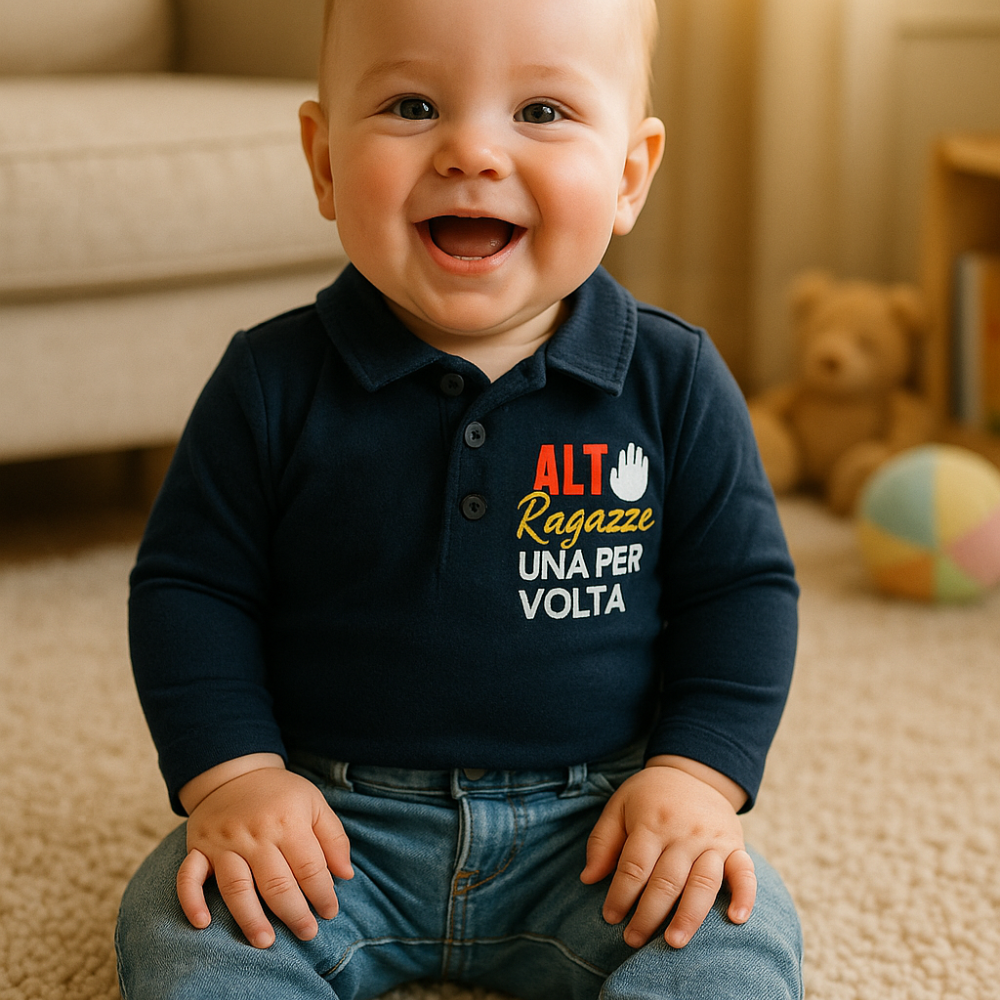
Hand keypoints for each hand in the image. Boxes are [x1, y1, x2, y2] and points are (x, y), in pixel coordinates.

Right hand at [177, 766, 352, 948]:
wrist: (235, 771)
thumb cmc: (281, 794)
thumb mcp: (315, 803)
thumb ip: (334, 838)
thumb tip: (346, 875)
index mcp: (287, 821)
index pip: (309, 867)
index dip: (322, 893)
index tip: (329, 912)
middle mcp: (255, 834)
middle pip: (276, 883)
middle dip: (294, 913)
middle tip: (307, 934)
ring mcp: (224, 843)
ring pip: (236, 887)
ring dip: (250, 918)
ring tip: (266, 941)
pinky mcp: (198, 849)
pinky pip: (189, 877)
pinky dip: (192, 901)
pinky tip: (202, 924)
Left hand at [580, 761, 754, 948]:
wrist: (693, 772)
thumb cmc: (650, 795)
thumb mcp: (619, 805)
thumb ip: (602, 841)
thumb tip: (588, 878)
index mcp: (652, 821)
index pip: (634, 866)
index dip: (620, 895)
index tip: (610, 917)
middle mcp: (683, 833)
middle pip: (666, 881)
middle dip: (648, 915)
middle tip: (633, 940)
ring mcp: (712, 841)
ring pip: (703, 883)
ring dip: (689, 915)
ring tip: (674, 942)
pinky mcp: (735, 846)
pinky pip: (745, 872)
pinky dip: (745, 896)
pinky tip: (736, 919)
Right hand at [609, 443, 648, 501]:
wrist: (634, 502)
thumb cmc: (622, 494)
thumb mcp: (614, 487)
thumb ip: (612, 477)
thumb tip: (614, 468)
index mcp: (622, 474)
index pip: (622, 462)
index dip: (622, 456)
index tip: (622, 451)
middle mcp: (630, 472)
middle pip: (631, 459)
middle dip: (631, 451)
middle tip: (631, 444)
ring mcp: (638, 474)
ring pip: (638, 461)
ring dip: (639, 454)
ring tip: (639, 448)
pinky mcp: (644, 477)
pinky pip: (645, 468)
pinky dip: (645, 462)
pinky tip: (645, 458)